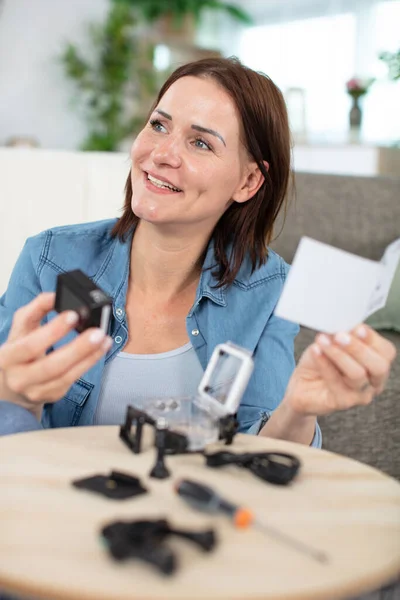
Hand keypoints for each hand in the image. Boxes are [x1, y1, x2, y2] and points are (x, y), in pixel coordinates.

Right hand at [0, 292, 111, 418]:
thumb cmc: (20, 349)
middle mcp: (19, 378)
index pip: (28, 345)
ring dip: (89, 356)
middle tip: (97, 332)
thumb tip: (55, 295)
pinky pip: (73, 380)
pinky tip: (100, 350)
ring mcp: (35, 390)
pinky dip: (89, 363)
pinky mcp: (52, 395)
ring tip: (104, 339)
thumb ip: (37, 308)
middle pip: (50, 366)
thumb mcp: (22, 327)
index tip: (73, 315)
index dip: (51, 331)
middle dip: (77, 348)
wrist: (13, 382)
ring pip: (65, 375)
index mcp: (8, 357)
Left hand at [284, 324, 396, 416]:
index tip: (356, 327)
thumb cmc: (321, 362)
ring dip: (338, 354)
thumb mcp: (331, 343)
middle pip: (379, 366)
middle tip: (339, 336)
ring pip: (357, 374)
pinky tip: (316, 351)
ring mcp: (360, 394)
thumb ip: (341, 335)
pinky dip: (325, 364)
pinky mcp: (343, 402)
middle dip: (359, 348)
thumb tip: (346, 326)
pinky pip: (336, 382)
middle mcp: (374, 381)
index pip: (386, 352)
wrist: (302, 386)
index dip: (373, 339)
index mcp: (376, 363)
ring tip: (322, 341)